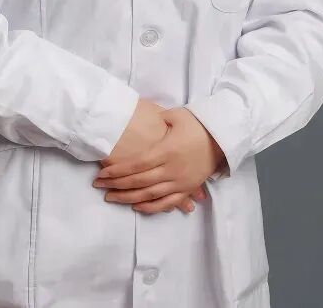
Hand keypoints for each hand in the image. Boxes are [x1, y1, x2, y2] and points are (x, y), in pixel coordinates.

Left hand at [92, 106, 225, 214]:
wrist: (223, 137)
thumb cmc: (198, 123)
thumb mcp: (176, 115)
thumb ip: (157, 119)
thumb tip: (141, 122)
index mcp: (167, 150)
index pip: (137, 164)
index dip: (118, 170)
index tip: (102, 172)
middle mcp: (172, 169)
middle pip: (139, 181)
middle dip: (117, 184)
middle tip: (99, 185)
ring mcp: (180, 182)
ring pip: (150, 195)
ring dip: (128, 197)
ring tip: (111, 198)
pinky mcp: (187, 189)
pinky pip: (167, 202)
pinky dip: (151, 207)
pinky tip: (136, 206)